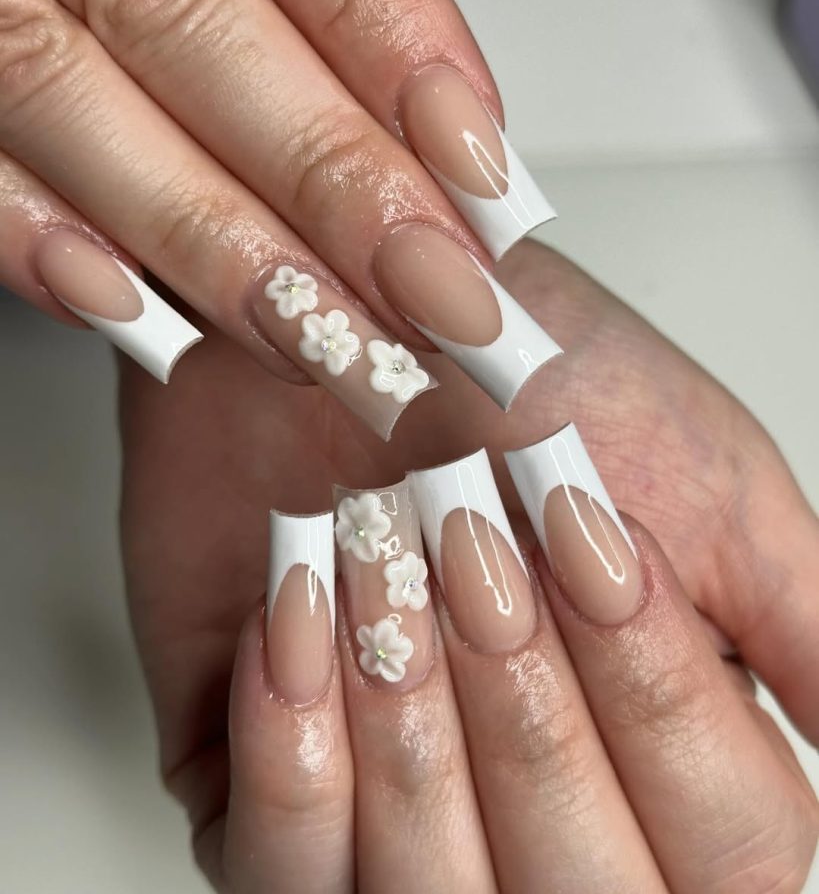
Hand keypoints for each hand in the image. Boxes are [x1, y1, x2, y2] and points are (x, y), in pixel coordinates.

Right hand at [0, 0, 556, 435]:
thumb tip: (451, 148)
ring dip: (206, 240)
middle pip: (183, 14)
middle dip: (325, 178)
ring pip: (59, 85)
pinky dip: (30, 229)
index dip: (389, 43)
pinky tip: (133, 310)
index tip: (478, 174)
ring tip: (322, 339)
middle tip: (434, 299)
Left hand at [120, 241, 818, 890]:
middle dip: (524, 700)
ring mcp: (404, 835)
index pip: (727, 847)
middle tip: (475, 541)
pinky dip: (293, 737)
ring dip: (409, 709)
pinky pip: (284, 864)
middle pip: (578, 890)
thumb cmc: (534, 392)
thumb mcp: (715, 487)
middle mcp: (547, 827)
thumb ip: (799, 628)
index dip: (660, 702)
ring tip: (384, 550)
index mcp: (672, 771)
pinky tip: (301, 606)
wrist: (366, 331)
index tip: (589, 540)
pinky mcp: (272, 809)